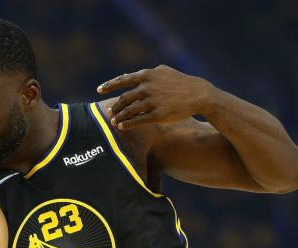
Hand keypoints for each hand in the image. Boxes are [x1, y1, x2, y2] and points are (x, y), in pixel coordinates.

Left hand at [97, 65, 215, 129]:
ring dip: (119, 117)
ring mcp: (152, 101)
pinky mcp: (157, 114)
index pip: (123, 80)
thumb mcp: (163, 71)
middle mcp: (147, 87)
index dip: (109, 85)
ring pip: (128, 111)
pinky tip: (122, 127)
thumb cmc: (180, 82)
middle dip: (114, 107)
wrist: (198, 94)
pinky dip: (127, 124)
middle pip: (123, 99)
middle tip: (109, 112)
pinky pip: (137, 121)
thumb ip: (148, 74)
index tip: (99, 90)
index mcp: (146, 75)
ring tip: (114, 122)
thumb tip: (133, 76)